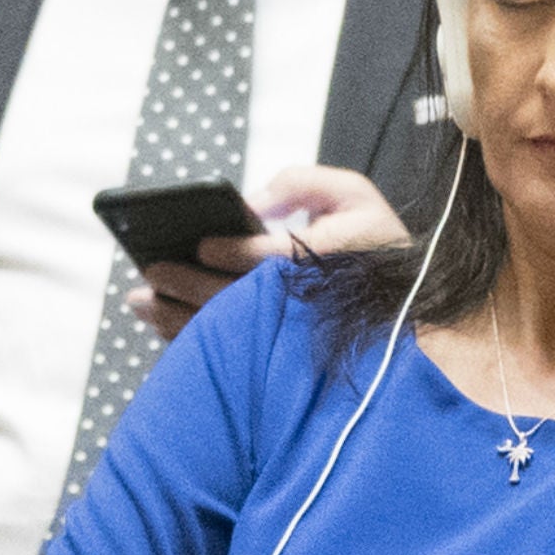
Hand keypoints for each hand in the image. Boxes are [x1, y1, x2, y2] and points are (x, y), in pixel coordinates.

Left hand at [128, 167, 409, 340]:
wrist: (414, 331)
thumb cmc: (379, 255)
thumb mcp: (356, 198)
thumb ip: (304, 185)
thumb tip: (253, 202)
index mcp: (329, 265)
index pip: (273, 260)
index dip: (234, 250)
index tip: (203, 244)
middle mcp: (306, 310)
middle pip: (235, 301)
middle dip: (186, 286)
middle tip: (150, 270)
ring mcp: (288, 344)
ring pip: (224, 336)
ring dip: (176, 320)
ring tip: (140, 301)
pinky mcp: (275, 369)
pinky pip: (226, 360)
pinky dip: (190, 345)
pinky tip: (162, 327)